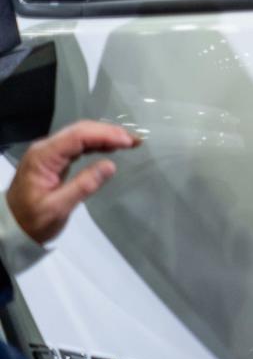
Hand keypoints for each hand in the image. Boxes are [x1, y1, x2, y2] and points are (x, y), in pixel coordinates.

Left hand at [6, 121, 140, 244]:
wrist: (11, 229)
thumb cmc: (33, 221)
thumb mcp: (58, 208)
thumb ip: (84, 186)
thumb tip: (111, 165)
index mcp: (43, 156)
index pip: (78, 135)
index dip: (105, 134)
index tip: (129, 142)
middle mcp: (45, 148)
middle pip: (80, 129)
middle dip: (109, 132)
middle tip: (135, 141)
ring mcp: (48, 152)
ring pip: (80, 134)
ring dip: (105, 135)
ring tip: (129, 143)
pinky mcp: (53, 159)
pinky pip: (77, 143)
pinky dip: (97, 143)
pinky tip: (111, 147)